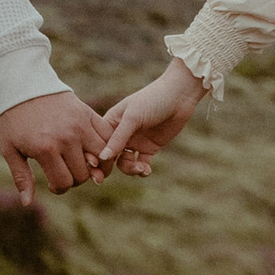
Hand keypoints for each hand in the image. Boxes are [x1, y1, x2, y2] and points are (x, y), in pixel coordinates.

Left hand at [0, 89, 109, 202]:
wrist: (25, 84)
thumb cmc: (14, 119)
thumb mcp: (10, 149)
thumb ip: (21, 177)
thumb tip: (27, 202)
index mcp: (46, 148)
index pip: (65, 182)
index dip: (59, 189)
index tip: (53, 184)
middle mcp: (66, 138)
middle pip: (83, 174)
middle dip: (75, 179)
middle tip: (65, 173)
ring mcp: (80, 125)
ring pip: (102, 158)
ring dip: (96, 167)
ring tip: (86, 166)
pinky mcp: (88, 114)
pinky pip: (107, 137)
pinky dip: (107, 148)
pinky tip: (97, 153)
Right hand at [96, 58, 203, 178]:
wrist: (179, 96)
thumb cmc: (152, 99)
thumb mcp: (133, 118)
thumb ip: (118, 138)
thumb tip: (102, 158)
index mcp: (111, 122)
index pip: (98, 143)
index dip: (95, 157)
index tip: (95, 168)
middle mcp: (121, 133)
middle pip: (109, 156)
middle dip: (107, 168)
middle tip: (105, 178)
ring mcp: (135, 141)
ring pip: (125, 163)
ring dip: (130, 169)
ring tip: (140, 168)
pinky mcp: (150, 148)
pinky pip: (141, 164)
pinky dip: (142, 170)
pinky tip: (146, 170)